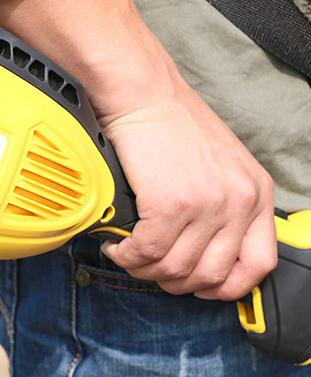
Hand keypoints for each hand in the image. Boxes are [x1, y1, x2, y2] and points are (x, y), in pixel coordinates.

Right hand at [99, 85, 276, 299]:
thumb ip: (225, 202)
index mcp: (256, 191)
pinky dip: (127, 255)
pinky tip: (118, 243)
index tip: (201, 284)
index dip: (227, 285)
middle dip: (176, 281)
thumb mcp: (221, 161)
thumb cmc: (171, 119)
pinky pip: (147, 251)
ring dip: (146, 269)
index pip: (259, 264)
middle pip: (211, 275)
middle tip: (153, 267)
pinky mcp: (170, 203)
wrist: (143, 92)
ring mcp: (207, 204)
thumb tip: (204, 248)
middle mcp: (239, 201)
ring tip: (129, 254)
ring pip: (176, 269)